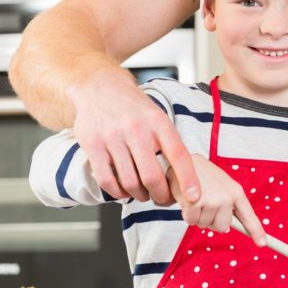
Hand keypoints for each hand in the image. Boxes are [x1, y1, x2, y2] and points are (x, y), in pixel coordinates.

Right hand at [69, 70, 199, 205]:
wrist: (99, 88)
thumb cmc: (134, 109)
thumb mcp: (157, 117)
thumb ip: (169, 142)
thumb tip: (185, 176)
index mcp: (158, 122)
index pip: (178, 155)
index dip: (188, 179)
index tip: (194, 197)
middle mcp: (137, 129)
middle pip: (153, 176)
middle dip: (161, 195)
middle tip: (163, 199)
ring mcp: (113, 138)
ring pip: (130, 182)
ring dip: (140, 196)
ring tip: (144, 195)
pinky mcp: (93, 146)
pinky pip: (107, 180)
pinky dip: (118, 192)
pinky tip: (124, 191)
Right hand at [168, 154, 268, 245]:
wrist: (182, 161)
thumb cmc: (202, 177)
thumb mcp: (222, 187)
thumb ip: (228, 205)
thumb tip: (227, 227)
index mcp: (236, 192)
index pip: (249, 215)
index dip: (256, 231)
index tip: (262, 243)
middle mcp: (227, 197)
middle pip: (222, 227)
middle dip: (211, 220)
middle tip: (204, 204)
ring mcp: (213, 200)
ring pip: (205, 225)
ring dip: (197, 215)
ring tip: (195, 198)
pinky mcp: (196, 202)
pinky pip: (191, 221)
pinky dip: (187, 214)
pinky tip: (187, 200)